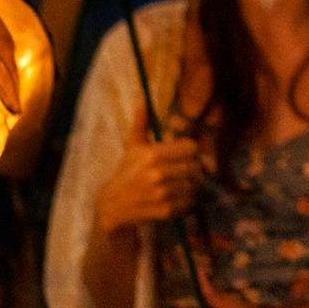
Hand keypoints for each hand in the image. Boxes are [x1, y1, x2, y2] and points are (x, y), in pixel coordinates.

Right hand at [94, 101, 201, 234]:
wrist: (112, 205)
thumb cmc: (126, 171)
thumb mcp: (133, 146)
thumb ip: (142, 122)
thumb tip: (141, 98)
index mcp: (153, 154)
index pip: (191, 147)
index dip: (190, 150)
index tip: (184, 154)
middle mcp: (158, 173)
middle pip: (195, 166)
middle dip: (192, 167)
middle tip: (184, 169)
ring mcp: (162, 193)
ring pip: (194, 184)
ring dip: (191, 184)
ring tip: (180, 182)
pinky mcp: (165, 210)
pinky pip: (189, 201)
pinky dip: (186, 199)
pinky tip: (175, 196)